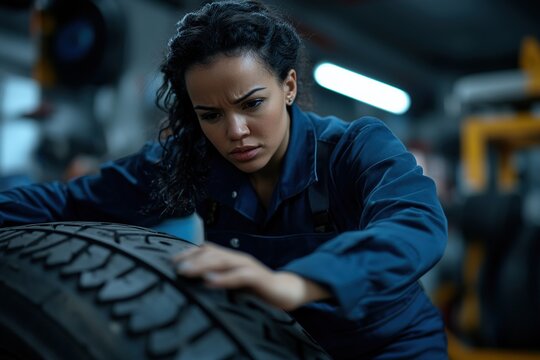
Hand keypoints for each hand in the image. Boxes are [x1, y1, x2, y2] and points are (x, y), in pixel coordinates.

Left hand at [171, 243, 330, 310]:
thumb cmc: (256, 288)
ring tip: (186, 271)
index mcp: (231, 258)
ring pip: (223, 261)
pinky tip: (210, 282)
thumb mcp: (233, 281)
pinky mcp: (258, 278)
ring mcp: (249, 266)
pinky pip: (240, 276)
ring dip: (203, 265)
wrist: (286, 291)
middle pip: (212, 253)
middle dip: (192, 258)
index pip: (207, 249)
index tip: (171, 261)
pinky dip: (224, 278)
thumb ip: (218, 277)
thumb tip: (194, 280)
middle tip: (175, 267)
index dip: (189, 252)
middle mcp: (239, 258)